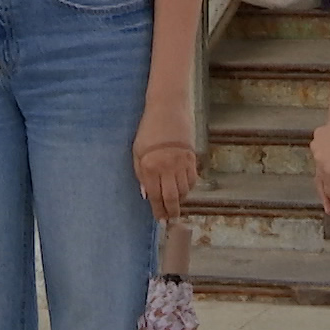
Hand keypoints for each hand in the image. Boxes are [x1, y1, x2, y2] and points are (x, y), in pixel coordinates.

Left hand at [133, 102, 197, 221]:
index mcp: (150, 166)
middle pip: (172, 197)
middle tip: (171, 219)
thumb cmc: (148, 130)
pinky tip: (184, 189)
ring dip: (180, 200)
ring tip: (176, 204)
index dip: (158, 210)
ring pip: (184, 190)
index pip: (155, 195)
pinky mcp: (192, 157)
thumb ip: (141, 174)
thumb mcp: (137, 151)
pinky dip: (189, 188)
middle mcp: (167, 167)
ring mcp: (181, 163)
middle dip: (172, 211)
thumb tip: (145, 195)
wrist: (168, 109)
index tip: (160, 220)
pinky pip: (192, 179)